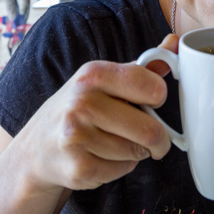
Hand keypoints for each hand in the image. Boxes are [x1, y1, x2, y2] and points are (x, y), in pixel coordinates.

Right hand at [14, 34, 178, 192]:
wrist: (37, 147)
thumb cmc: (80, 108)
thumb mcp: (105, 80)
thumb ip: (144, 66)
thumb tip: (176, 42)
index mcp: (93, 74)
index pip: (152, 87)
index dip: (158, 97)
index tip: (152, 102)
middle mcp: (81, 103)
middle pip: (150, 129)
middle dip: (158, 138)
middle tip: (152, 138)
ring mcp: (77, 137)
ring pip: (137, 152)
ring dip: (136, 152)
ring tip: (115, 142)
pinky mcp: (78, 168)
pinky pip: (123, 170)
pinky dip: (121, 167)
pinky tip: (102, 157)